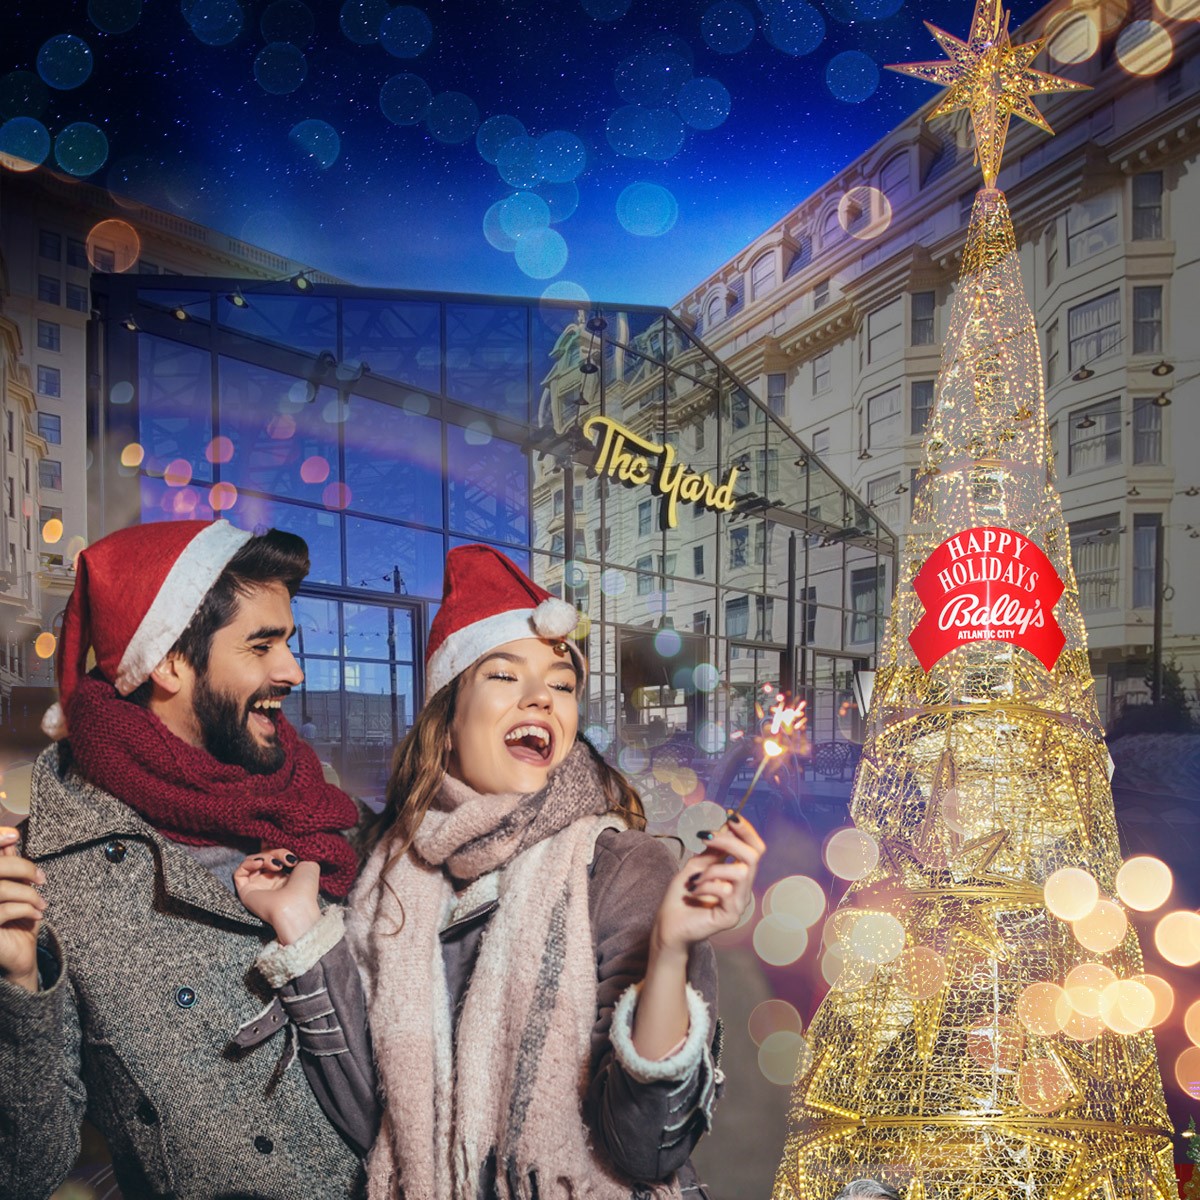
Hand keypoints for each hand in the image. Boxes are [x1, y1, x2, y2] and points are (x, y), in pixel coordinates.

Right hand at [0, 826, 45, 992]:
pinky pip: (3, 911)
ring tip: (42, 903)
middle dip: (23, 870)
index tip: (14, 835)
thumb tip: (10, 839)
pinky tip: (37, 914)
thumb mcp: (14, 891)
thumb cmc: (15, 921)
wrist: (17, 957)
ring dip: (28, 894)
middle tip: (42, 879)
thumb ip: (8, 868)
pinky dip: (26, 909)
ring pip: (0, 890)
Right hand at [234, 848, 320, 945]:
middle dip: (276, 851)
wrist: (295, 907)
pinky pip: (239, 872)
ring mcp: (257, 886)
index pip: (275, 855)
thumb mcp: (309, 863)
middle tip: (287, 857)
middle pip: (264, 855)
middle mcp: (270, 881)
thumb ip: (299, 852)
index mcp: (286, 876)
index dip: (276, 844)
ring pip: (253, 861)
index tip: (284, 839)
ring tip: (277, 864)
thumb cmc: (305, 888)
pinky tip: (260, 863)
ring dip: (265, 857)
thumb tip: (289, 843)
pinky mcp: (245, 891)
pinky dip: (248, 863)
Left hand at [652, 812, 764, 958]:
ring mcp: (739, 903)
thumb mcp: (696, 865)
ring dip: (712, 869)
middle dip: (730, 841)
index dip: (746, 831)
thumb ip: (714, 850)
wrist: (667, 925)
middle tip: (707, 838)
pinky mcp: (731, 916)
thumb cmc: (681, 896)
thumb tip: (728, 825)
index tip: (731, 816)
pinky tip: (693, 892)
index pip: (754, 849)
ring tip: (696, 879)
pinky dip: (705, 886)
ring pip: (740, 872)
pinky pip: (725, 890)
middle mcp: (743, 888)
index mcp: (737, 875)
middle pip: (754, 856)